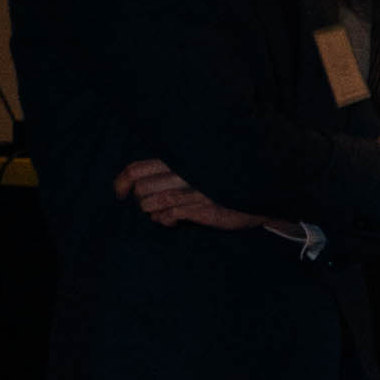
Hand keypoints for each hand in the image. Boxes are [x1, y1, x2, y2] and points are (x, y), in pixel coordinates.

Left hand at [114, 156, 277, 236]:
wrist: (259, 194)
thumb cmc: (220, 182)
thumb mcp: (193, 170)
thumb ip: (167, 173)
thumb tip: (133, 185)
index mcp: (178, 159)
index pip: (137, 169)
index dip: (121, 182)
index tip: (119, 193)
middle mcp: (184, 172)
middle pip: (141, 188)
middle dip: (142, 201)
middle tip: (155, 205)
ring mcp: (194, 190)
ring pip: (151, 204)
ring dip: (153, 212)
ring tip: (165, 213)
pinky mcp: (204, 208)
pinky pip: (169, 216)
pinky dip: (165, 220)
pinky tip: (175, 221)